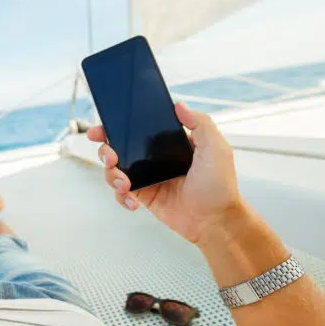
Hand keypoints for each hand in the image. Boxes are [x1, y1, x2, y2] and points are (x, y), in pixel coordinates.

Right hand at [87, 102, 240, 245]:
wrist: (215, 221)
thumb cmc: (220, 186)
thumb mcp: (216, 148)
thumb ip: (200, 123)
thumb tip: (179, 104)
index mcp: (169, 142)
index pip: (140, 127)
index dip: (119, 125)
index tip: (104, 126)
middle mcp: (155, 157)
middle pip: (120, 146)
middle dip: (106, 149)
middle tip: (110, 156)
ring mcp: (148, 177)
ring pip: (115, 170)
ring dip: (111, 174)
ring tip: (124, 183)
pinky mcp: (144, 196)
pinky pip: (122, 194)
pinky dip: (120, 196)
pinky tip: (132, 201)